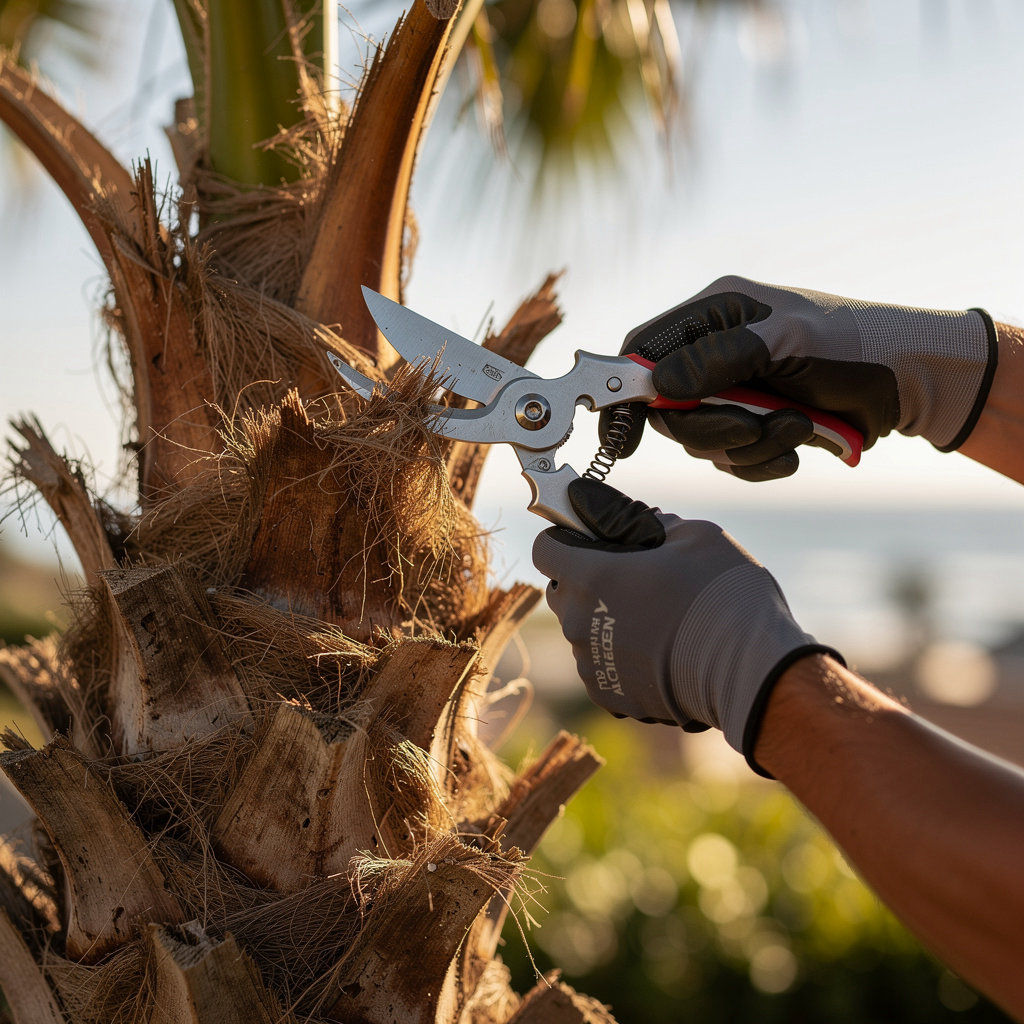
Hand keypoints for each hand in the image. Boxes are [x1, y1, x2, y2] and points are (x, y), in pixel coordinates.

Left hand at [531, 477, 837, 772]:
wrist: (749, 669)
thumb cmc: (723, 593)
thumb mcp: (691, 534)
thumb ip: (641, 522)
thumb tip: (623, 515)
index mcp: (591, 576)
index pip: (546, 548)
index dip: (567, 539)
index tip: (592, 540)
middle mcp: (579, 622)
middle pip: (562, 591)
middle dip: (586, 579)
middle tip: (632, 577)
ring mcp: (590, 663)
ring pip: (582, 630)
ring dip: (603, 619)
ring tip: (653, 618)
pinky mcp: (609, 695)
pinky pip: (599, 665)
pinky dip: (618, 655)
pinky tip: (656, 650)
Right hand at [603, 276, 996, 480]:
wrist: (910, 384)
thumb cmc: (855, 347)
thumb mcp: (789, 342)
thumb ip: (720, 359)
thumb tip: (659, 386)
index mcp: (714, 315)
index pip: (643, 351)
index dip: (625, 393)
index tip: (622, 436)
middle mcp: (714, 354)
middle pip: (669, 408)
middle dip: (710, 427)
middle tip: (751, 427)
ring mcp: (732, 393)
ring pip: (701, 440)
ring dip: (747, 444)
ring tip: (795, 427)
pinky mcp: (752, 426)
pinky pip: (732, 460)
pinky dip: (762, 462)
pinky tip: (797, 448)